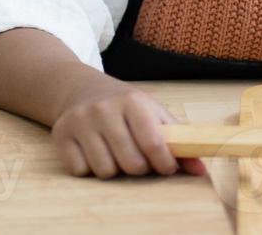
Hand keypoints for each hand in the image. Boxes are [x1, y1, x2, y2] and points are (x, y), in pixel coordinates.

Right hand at [51, 74, 207, 178]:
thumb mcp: (152, 112)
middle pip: (130, 163)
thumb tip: (200, 169)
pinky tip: (92, 151)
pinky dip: (88, 168)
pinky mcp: (61, 134)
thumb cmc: (123, 106)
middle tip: (137, 158)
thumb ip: (177, 140)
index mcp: (133, 101)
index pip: (153, 142)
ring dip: (113, 169)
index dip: (164, 163)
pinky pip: (80, 170)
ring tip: (114, 153)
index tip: (166, 167)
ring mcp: (80, 121)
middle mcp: (104, 109)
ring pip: (105, 170)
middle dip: (139, 168)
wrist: (79, 89)